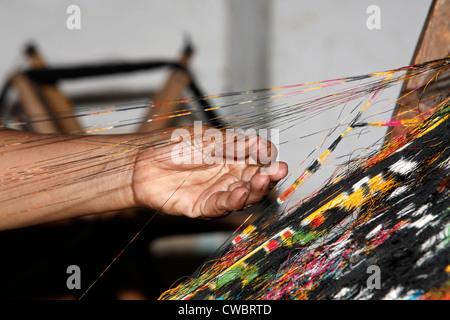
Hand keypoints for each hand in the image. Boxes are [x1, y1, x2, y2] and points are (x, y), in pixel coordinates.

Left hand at [132, 125, 287, 217]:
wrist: (142, 162)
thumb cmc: (173, 145)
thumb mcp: (207, 138)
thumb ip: (233, 143)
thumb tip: (262, 142)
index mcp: (232, 155)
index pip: (258, 159)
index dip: (267, 159)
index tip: (272, 157)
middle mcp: (228, 175)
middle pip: (254, 180)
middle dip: (267, 177)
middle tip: (276, 172)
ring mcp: (217, 191)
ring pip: (243, 195)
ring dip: (253, 190)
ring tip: (260, 181)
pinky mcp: (203, 206)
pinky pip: (220, 206)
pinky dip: (231, 202)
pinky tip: (239, 194)